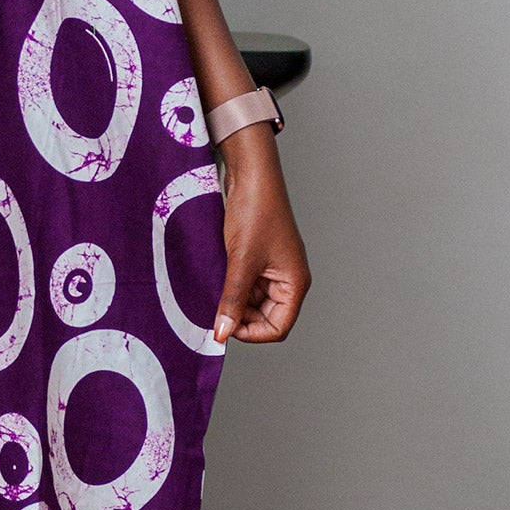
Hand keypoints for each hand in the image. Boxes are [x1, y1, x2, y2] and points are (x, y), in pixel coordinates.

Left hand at [212, 128, 309, 344]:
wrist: (251, 176)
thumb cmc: (256, 212)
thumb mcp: (241, 261)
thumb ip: (232, 299)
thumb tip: (222, 333)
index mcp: (295, 283)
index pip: (278, 327)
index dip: (252, 333)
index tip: (225, 326)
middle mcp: (287, 280)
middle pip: (265, 317)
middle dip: (240, 317)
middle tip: (215, 310)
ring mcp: (273, 269)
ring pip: (252, 302)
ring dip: (233, 302)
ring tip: (214, 290)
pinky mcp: (258, 259)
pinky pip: (245, 284)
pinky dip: (230, 287)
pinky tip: (215, 280)